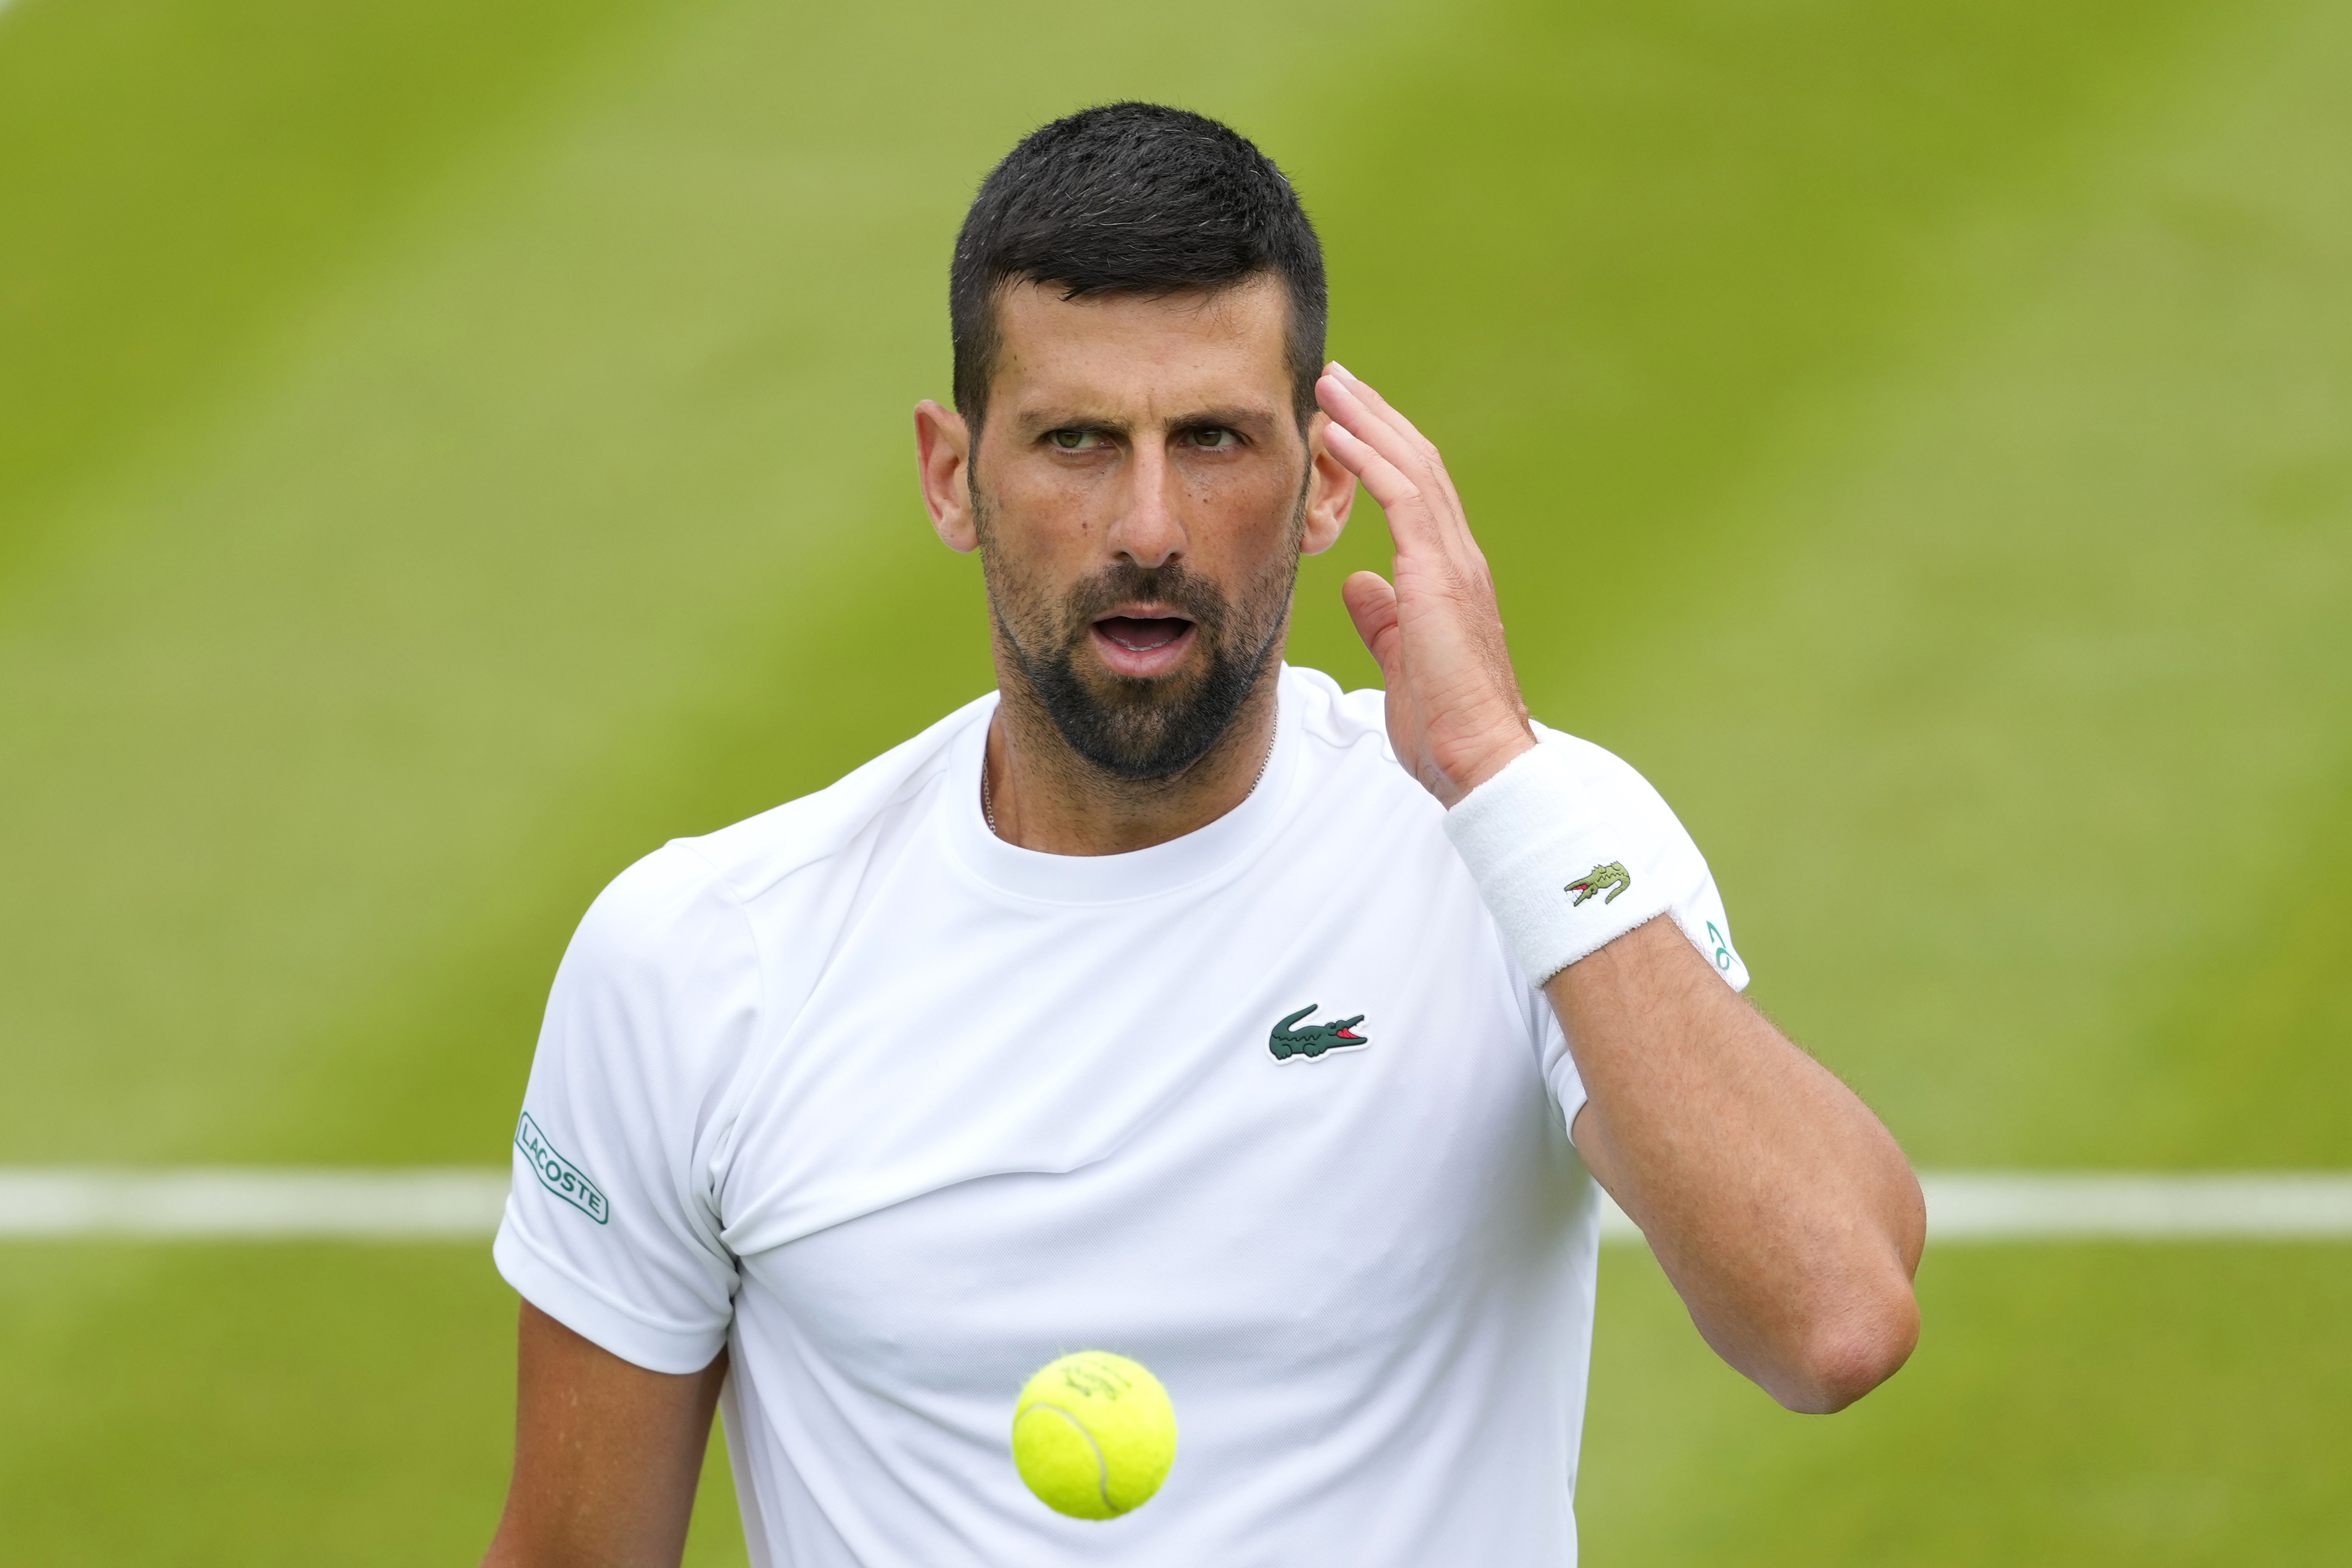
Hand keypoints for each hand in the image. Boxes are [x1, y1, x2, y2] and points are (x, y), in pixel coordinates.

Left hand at [1316, 363, 1533, 805]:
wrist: (1481, 759)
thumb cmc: (1446, 725)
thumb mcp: (1402, 662)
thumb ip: (1384, 621)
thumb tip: (1361, 588)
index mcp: (1449, 576)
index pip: (1417, 494)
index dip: (1383, 451)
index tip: (1347, 420)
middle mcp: (1458, 557)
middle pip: (1418, 464)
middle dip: (1376, 417)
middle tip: (1338, 380)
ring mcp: (1454, 563)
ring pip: (1413, 468)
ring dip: (1370, 422)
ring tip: (1334, 386)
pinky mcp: (1439, 576)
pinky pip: (1404, 499)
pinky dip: (1373, 461)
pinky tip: (1343, 435)